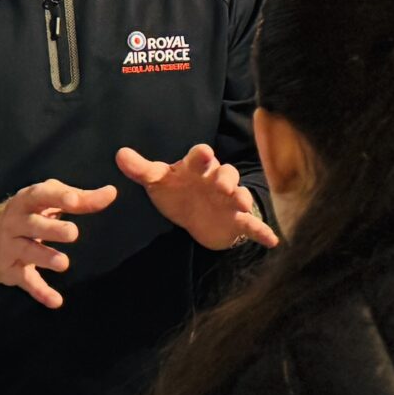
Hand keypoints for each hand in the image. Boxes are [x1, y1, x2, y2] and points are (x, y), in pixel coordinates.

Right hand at [0, 178, 119, 308]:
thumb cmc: (26, 215)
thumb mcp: (47, 202)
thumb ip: (80, 199)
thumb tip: (111, 193)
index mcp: (26, 201)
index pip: (40, 195)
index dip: (57, 197)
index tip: (74, 200)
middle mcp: (15, 222)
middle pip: (32, 224)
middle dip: (50, 229)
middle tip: (73, 233)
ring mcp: (10, 247)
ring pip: (27, 252)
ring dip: (45, 258)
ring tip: (63, 263)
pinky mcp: (10, 271)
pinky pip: (26, 282)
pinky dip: (40, 292)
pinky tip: (56, 301)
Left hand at [117, 144, 279, 253]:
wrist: (196, 216)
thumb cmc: (178, 192)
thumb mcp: (158, 182)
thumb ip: (141, 169)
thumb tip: (119, 154)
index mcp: (197, 168)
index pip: (200, 157)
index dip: (202, 156)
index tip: (203, 154)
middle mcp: (216, 180)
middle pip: (226, 173)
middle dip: (225, 177)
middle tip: (221, 185)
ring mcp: (229, 201)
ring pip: (241, 194)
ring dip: (243, 198)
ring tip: (242, 204)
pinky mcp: (237, 221)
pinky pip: (252, 225)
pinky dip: (263, 231)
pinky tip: (273, 240)